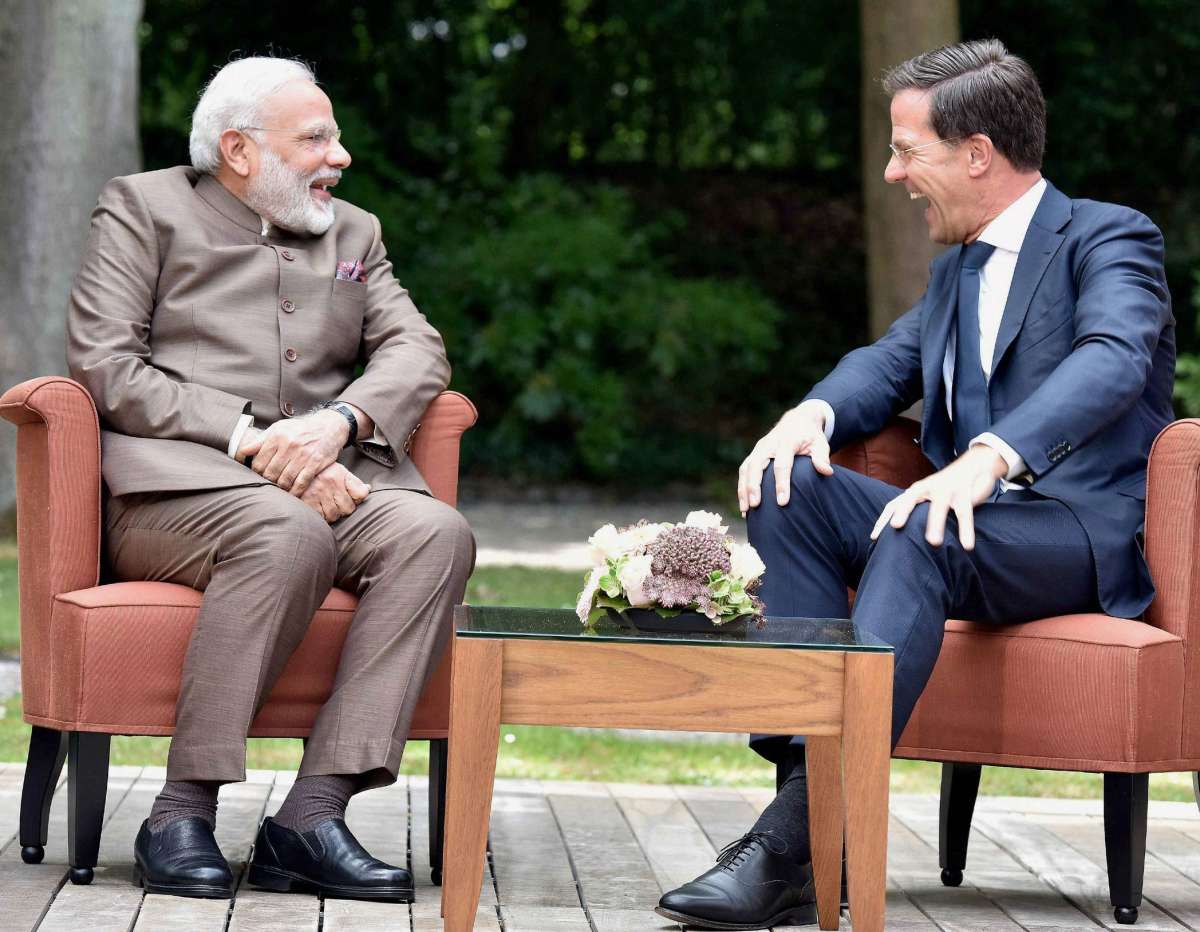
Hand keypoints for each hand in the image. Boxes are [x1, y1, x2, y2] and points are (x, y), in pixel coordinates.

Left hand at [237, 410, 348, 495]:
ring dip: (280, 488)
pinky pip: (301, 483)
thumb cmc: (301, 429)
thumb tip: (242, 452)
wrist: (329, 427)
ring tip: (278, 490)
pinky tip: (292, 493)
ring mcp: (302, 455)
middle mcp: (289, 445)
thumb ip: (260, 440)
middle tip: (268, 484)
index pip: (258, 462)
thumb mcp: (279, 428)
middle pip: (270, 473)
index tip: (258, 476)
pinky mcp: (315, 463)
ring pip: (284, 480)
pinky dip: (295, 491)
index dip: (255, 472)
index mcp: (277, 436)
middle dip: (267, 481)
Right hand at [299, 463, 370, 522]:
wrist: (295, 468)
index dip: (357, 499)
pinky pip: (320, 518)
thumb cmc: (320, 472)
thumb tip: (368, 489)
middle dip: (344, 509)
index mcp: (339, 475)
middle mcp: (329, 484)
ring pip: (334, 516)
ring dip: (332, 515)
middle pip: (348, 509)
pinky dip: (321, 517)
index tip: (352, 499)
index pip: (360, 494)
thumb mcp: (339, 471)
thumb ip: (354, 482)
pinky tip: (318, 510)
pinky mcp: (306, 502)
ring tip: (326, 507)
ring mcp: (317, 494)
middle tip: (336, 504)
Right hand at [737, 402, 832, 516]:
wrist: (797, 420)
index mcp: (787, 441)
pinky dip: (742, 487)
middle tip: (756, 505)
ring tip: (745, 510)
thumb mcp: (820, 443)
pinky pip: (744, 471)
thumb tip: (827, 472)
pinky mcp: (754, 454)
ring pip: (746, 468)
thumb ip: (821, 457)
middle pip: (757, 465)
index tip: (782, 502)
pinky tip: (745, 506)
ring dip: (744, 489)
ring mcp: (759, 448)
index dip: (781, 483)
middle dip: (754, 486)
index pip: (782, 464)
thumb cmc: (811, 437)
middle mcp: (769, 444)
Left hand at [869, 445, 1006, 549]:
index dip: (883, 520)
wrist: (975, 464)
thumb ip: (916, 512)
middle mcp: (927, 487)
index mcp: (915, 491)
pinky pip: (965, 512)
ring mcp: (946, 488)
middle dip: (903, 511)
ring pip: (939, 505)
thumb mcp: (927, 497)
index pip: (894, 505)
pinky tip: (967, 546)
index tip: (874, 537)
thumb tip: (900, 538)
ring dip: (936, 523)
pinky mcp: (965, 492)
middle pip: (911, 497)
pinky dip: (966, 529)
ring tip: (933, 543)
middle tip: (896, 526)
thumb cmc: (945, 487)